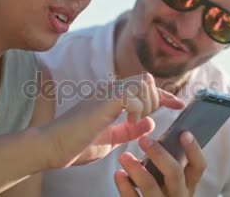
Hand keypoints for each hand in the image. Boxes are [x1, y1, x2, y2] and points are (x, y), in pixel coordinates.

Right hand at [40, 72, 184, 167]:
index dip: (164, 95)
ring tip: (134, 122)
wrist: (51, 148)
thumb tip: (149, 121)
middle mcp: (109, 90)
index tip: (179, 104)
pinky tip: (129, 121)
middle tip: (160, 112)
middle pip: (146, 80)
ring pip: (143, 84)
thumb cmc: (76, 145)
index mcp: (110, 98)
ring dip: (147, 104)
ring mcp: (106, 92)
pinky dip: (137, 109)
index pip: (143, 88)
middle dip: (158, 98)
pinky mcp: (104, 100)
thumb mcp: (110, 139)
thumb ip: (129, 130)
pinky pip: (133, 94)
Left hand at [114, 131, 205, 196]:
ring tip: (124, 156)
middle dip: (159, 154)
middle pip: (175, 173)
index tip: (183, 133)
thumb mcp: (168, 183)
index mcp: (187, 186)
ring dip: (136, 168)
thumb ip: (166, 165)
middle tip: (143, 140)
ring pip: (150, 185)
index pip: (198, 166)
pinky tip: (119, 174)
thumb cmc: (157, 193)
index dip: (193, 149)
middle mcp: (178, 196)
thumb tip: (157, 137)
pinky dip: (124, 185)